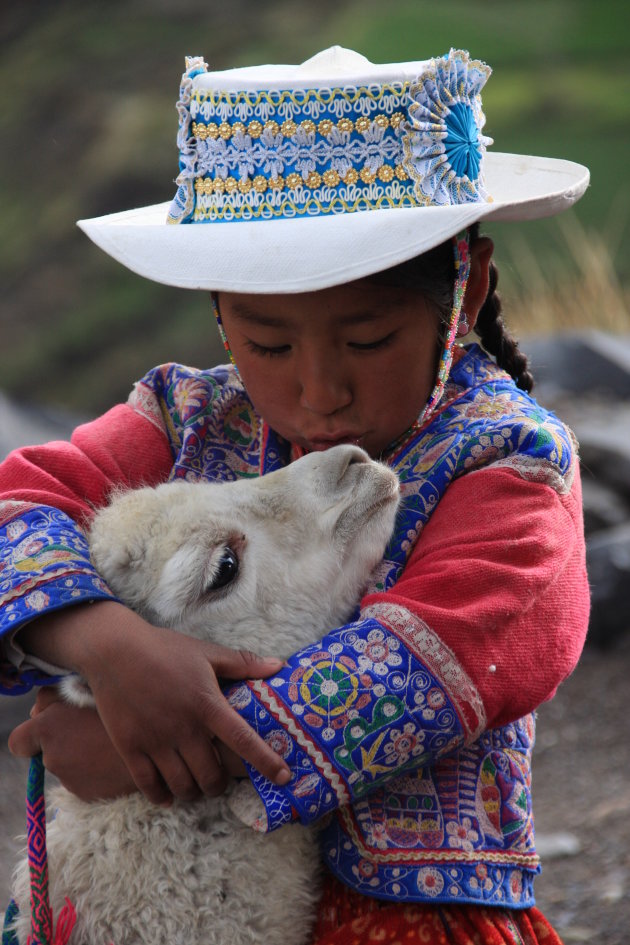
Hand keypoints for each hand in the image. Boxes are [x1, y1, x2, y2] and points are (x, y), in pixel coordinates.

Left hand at [9, 688, 136, 801]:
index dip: (32, 735)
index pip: (19, 740)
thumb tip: (38, 710)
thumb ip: (56, 696)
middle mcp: (52, 756)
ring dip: (80, 754)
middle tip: (88, 729)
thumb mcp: (88, 690)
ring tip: (109, 741)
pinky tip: (116, 757)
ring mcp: (69, 779)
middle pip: (46, 749)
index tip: (51, 727)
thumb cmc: (123, 708)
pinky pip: (83, 779)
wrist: (156, 749)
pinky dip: (95, 770)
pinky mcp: (86, 795)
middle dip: (60, 741)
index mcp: (49, 727)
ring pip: (66, 763)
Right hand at [17, 602, 290, 804]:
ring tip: (198, 786)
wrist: (115, 650)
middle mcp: (184, 728)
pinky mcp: (130, 747)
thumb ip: (243, 664)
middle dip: (221, 785)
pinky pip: (150, 786)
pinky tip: (170, 794)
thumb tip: (279, 665)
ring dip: (195, 792)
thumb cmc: (165, 649)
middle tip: (222, 780)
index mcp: (207, 704)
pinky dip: (163, 796)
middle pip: (212, 776)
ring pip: (183, 785)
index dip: (266, 762)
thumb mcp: (207, 653)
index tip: (284, 776)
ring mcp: (156, 741)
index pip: (244, 741)